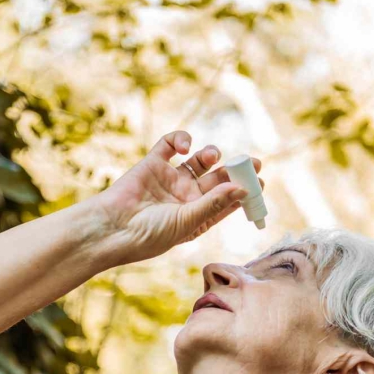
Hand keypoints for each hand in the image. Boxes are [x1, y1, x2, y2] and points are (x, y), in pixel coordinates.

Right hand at [96, 130, 264, 263]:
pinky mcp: (153, 163)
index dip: (244, 191)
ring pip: (198, 161)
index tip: (260, 183)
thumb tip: (243, 189)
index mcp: (197, 217)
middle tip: (252, 162)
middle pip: (218, 179)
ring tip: (211, 156)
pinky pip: (170, 145)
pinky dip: (180, 139)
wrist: (113, 227)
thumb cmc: (150, 233)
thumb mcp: (188, 222)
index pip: (226, 202)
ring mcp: (170, 180)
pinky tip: (184, 146)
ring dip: (210, 155)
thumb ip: (214, 203)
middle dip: (234, 170)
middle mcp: (186, 198)